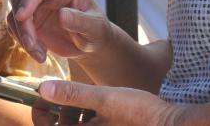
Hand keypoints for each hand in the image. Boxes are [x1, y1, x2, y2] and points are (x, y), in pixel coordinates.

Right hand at [7, 0, 111, 63]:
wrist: (90, 44)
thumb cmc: (96, 31)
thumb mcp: (95, 27)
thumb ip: (80, 20)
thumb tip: (62, 15)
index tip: (22, 17)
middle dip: (22, 22)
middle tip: (31, 44)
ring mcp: (36, 7)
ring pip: (15, 15)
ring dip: (22, 36)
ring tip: (40, 54)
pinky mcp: (30, 22)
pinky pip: (16, 29)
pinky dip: (23, 43)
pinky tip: (40, 54)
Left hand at [33, 80, 188, 125]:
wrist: (169, 125)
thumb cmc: (139, 114)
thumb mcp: (104, 98)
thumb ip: (73, 93)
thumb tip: (43, 89)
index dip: (40, 115)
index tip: (40, 98)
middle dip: (59, 111)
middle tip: (61, 91)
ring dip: (75, 113)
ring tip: (84, 95)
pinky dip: (90, 116)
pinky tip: (99, 103)